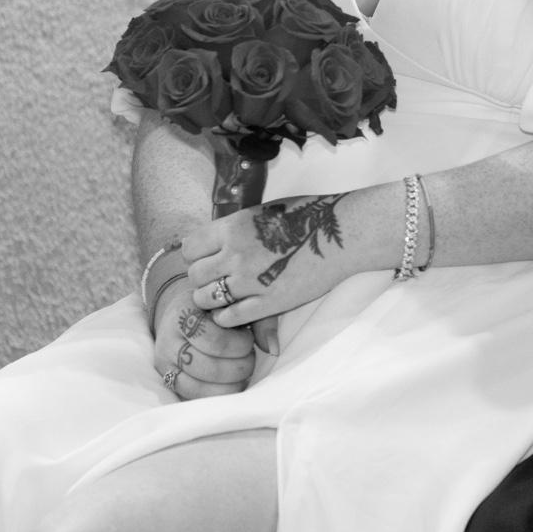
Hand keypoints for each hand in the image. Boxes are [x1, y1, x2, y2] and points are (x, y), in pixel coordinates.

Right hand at [152, 277, 255, 400]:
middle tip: (249, 357)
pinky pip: (191, 396)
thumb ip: (260, 320)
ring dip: (229, 383)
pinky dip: (216, 394)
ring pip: (197, 386)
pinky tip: (232, 384)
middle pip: (207, 366)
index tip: (249, 339)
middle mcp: (168, 339)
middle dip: (238, 366)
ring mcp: (165, 362)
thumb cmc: (219, 306)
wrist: (184, 310)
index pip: (214, 339)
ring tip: (243, 371)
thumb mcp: (239, 303)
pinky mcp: (168, 379)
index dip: (239, 344)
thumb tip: (273, 349)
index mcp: (184, 313)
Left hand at [180, 193, 355, 333]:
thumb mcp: (264, 212)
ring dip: (213, 300)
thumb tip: (212, 242)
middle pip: (195, 276)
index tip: (210, 257)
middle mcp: (236, 254)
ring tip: (228, 296)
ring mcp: (251, 281)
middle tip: (220, 279)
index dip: (197, 255)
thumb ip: (235, 229)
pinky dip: (228, 318)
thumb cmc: (309, 215)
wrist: (343, 234)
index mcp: (233, 227)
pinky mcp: (268, 303)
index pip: (189, 248)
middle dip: (204, 279)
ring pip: (206, 299)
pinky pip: (230, 318)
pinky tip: (239, 310)